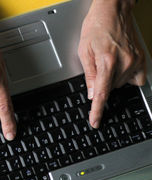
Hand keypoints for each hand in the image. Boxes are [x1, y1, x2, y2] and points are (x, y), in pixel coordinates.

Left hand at [78, 0, 145, 127]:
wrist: (113, 10)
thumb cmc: (96, 27)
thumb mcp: (84, 51)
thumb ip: (89, 76)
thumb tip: (92, 95)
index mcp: (107, 61)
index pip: (102, 93)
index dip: (97, 111)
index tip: (95, 122)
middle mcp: (124, 63)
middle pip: (111, 88)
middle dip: (102, 83)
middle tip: (98, 66)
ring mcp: (136, 61)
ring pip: (121, 84)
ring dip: (113, 79)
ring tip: (107, 60)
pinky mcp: (142, 59)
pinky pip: (136, 79)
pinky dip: (126, 78)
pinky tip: (120, 68)